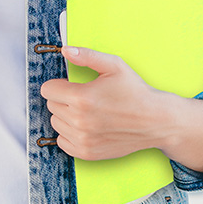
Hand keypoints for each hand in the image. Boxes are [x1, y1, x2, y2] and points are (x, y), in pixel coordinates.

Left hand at [39, 47, 165, 160]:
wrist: (154, 121)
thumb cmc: (135, 92)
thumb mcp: (114, 65)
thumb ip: (87, 55)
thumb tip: (66, 50)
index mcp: (82, 98)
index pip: (47, 90)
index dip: (59, 84)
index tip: (71, 85)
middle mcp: (79, 121)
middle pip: (51, 106)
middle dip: (64, 98)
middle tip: (84, 97)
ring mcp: (83, 139)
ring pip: (56, 123)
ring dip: (66, 116)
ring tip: (87, 111)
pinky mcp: (87, 153)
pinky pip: (62, 142)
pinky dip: (70, 133)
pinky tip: (86, 125)